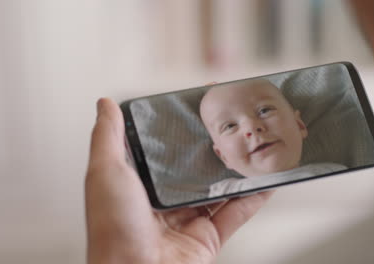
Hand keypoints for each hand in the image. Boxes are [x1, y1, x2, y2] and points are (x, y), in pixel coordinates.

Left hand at [85, 98, 272, 263]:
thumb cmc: (113, 227)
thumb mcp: (105, 172)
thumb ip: (107, 137)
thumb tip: (105, 103)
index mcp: (139, 183)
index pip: (164, 147)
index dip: (181, 125)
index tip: (200, 104)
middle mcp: (164, 200)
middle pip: (194, 167)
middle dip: (213, 145)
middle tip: (233, 122)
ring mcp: (188, 220)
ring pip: (219, 188)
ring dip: (237, 168)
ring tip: (254, 143)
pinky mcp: (209, 238)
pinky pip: (236, 213)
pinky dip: (255, 197)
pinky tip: (268, 178)